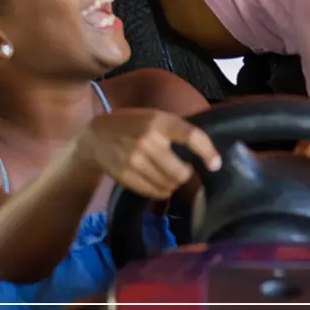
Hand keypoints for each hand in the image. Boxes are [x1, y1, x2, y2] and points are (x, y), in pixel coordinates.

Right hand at [72, 108, 222, 199]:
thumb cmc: (131, 124)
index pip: (191, 136)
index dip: (207, 152)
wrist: (94, 136)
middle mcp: (147, 141)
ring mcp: (134, 161)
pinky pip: (154, 192)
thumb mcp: (153, 117)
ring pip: (169, 185)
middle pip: (181, 172)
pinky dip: (161, 191)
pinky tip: (157, 182)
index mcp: (158, 122)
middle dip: (186, 174)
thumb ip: (175, 130)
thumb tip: (206, 153)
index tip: (215, 164)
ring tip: (168, 175)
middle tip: (182, 169)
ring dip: (173, 184)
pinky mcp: (125, 176)